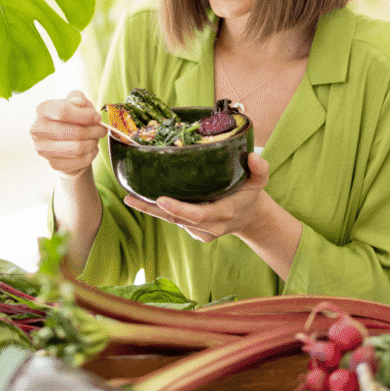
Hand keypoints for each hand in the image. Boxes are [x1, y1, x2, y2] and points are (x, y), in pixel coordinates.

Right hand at [29, 90, 106, 177]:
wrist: (68, 143)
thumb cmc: (73, 120)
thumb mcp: (77, 104)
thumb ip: (78, 98)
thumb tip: (78, 102)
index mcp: (43, 110)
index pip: (62, 111)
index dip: (84, 115)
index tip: (96, 117)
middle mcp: (38, 129)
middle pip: (74, 132)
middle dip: (93, 131)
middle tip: (101, 130)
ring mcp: (43, 149)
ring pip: (78, 148)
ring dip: (93, 143)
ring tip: (95, 138)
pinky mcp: (53, 164)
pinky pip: (80, 161)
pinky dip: (91, 155)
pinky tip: (90, 149)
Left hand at [123, 152, 270, 241]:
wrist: (251, 218)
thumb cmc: (251, 194)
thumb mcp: (260, 181)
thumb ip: (259, 169)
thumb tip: (253, 158)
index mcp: (224, 213)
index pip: (199, 214)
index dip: (179, 209)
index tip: (160, 199)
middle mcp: (211, 226)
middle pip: (178, 220)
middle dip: (153, 210)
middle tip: (130, 198)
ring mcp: (201, 232)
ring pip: (173, 222)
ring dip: (151, 211)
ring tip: (129, 198)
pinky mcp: (194, 232)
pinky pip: (175, 221)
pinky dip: (161, 211)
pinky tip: (143, 200)